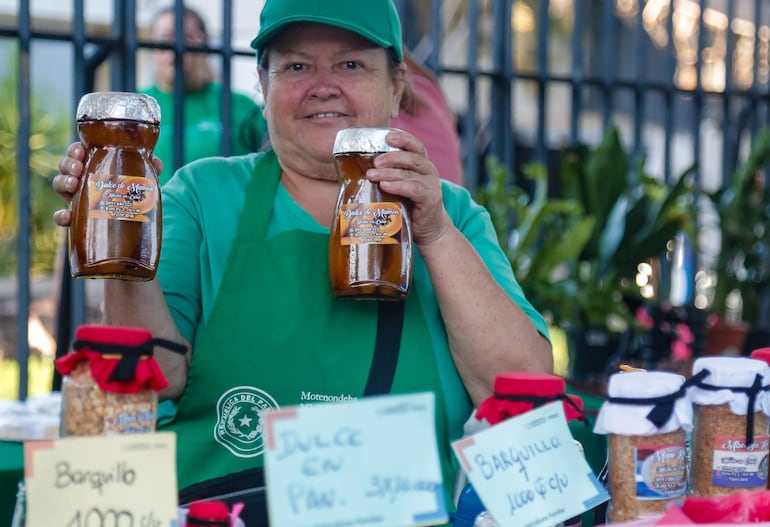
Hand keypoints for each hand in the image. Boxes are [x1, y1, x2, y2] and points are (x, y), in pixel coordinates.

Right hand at [52, 142, 163, 226]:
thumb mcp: (140, 179)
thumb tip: (157, 163)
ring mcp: (76, 198)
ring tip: (73, 185)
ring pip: (60, 185)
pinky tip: (67, 216)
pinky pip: (62, 217)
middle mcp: (82, 179)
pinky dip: (61, 216)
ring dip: (63, 183)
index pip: (78, 152)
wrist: (133, 220)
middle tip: (78, 169)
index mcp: (94, 165)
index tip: (81, 151)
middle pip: (66, 166)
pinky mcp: (77, 218)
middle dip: (68, 164)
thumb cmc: (132, 191)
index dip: (75, 150)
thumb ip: (148, 169)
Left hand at [366, 129, 451, 245]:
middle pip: (412, 158)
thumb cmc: (411, 206)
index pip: (416, 146)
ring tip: (372, 175)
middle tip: (374, 162)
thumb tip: (360, 171)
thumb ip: (390, 176)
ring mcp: (431, 185)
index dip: (403, 138)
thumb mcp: (403, 186)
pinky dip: (398, 186)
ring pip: (409, 174)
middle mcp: (429, 172)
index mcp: (422, 165)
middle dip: (392, 157)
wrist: (430, 229)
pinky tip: (385, 186)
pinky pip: (414, 189)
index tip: (388, 136)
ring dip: (389, 173)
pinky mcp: (430, 199)